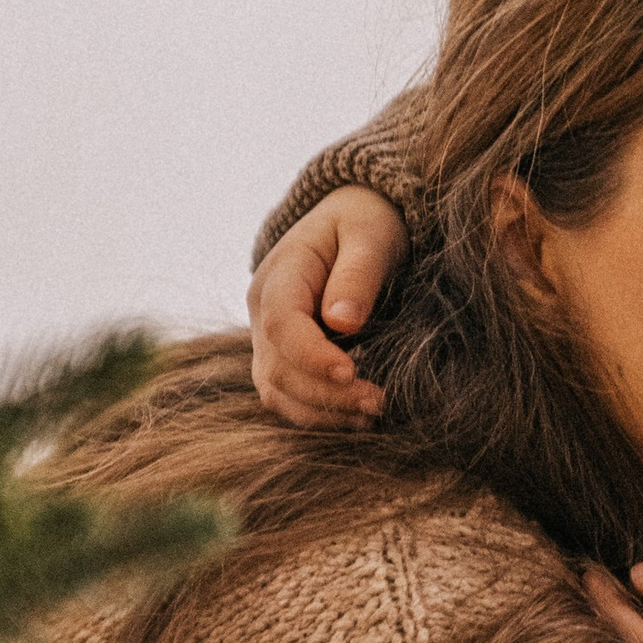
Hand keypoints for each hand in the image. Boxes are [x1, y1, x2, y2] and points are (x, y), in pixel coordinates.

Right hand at [246, 186, 409, 424]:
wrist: (351, 224)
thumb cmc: (363, 224)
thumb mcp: (368, 235)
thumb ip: (358, 274)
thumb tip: (344, 322)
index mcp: (279, 276)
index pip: (282, 325)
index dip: (312, 356)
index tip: (352, 373)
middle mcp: (263, 312)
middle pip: (277, 368)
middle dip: (326, 393)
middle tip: (379, 402)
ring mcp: (268, 339)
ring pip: (277, 391)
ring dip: (321, 412)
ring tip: (371, 415)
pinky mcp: (283, 359)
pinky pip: (289, 397)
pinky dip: (319, 414)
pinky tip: (358, 417)